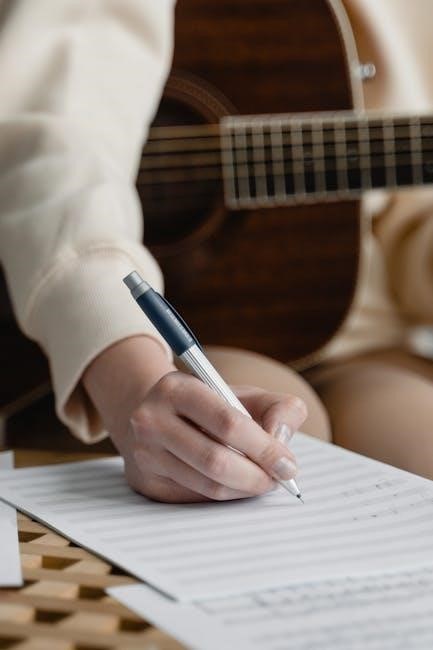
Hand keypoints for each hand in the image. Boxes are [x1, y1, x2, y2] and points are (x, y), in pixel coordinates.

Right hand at [83, 336, 306, 502]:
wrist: (158, 413)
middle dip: (257, 476)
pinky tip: (237, 485)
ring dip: (244, 489)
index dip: (264, 448)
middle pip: (215, 461)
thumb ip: (280, 409)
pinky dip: (225, 496)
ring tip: (262, 481)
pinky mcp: (146, 482)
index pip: (227, 423)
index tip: (288, 464)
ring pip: (207, 486)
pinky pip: (196, 499)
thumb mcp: (246, 394)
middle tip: (279, 479)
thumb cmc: (212, 405)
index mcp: (177, 388)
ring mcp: (145, 453)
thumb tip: (281, 442)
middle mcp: (151, 420)